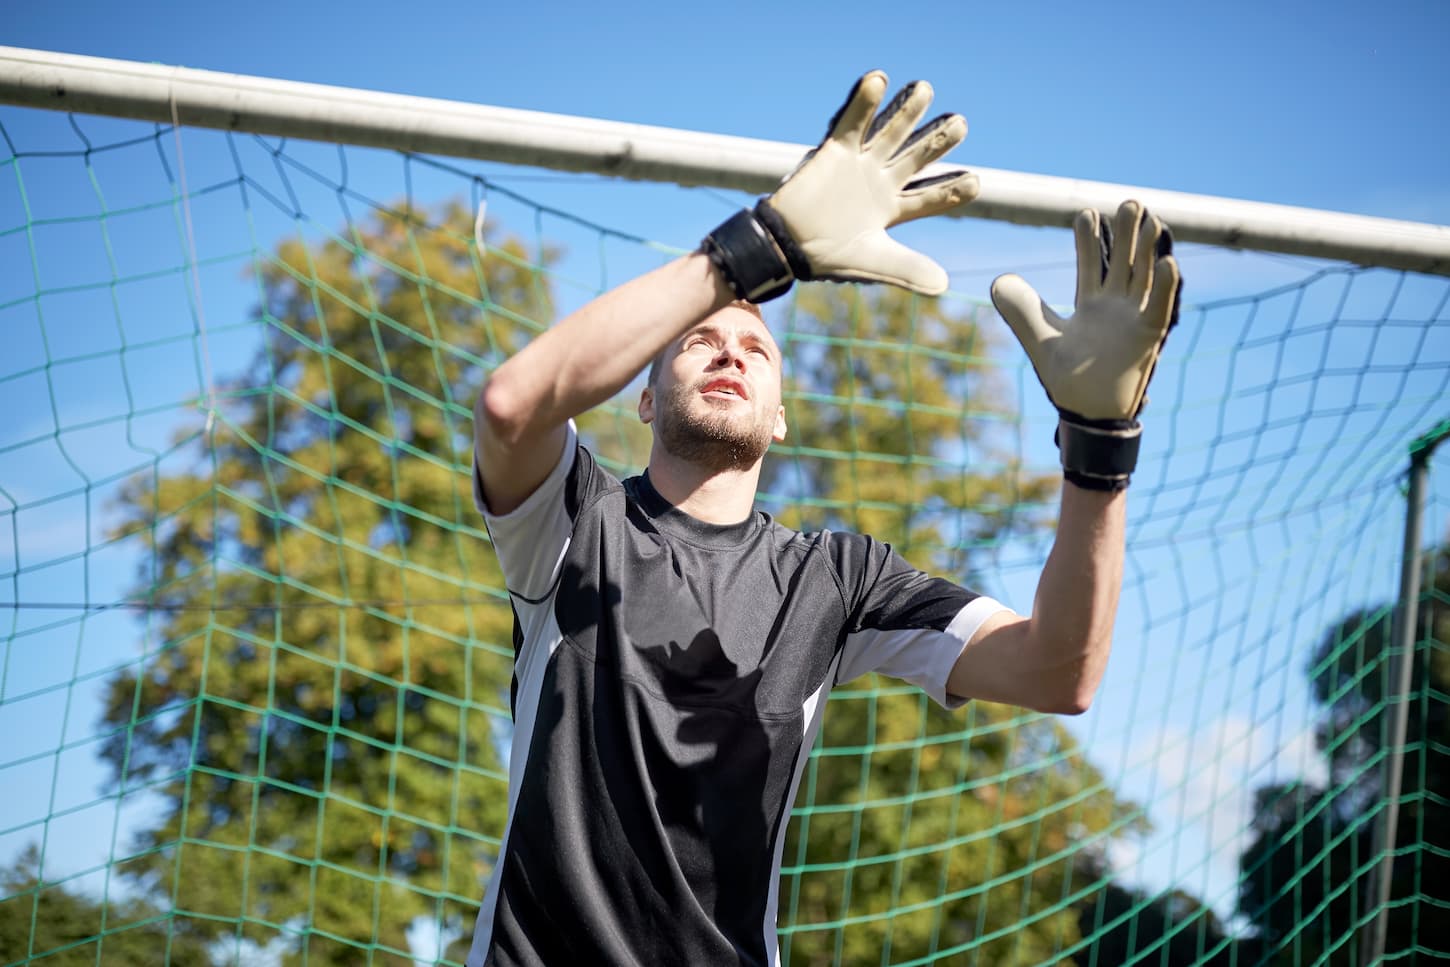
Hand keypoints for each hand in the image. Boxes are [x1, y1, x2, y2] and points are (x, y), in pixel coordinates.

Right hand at [703, 71, 978, 301]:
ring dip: (908, 112)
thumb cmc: (828, 256)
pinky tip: (878, 79)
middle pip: (916, 157)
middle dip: (938, 141)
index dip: (952, 190)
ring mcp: (860, 164)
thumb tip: (944, 285)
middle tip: (960, 125)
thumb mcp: (873, 262)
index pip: (930, 195)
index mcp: (893, 208)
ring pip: (890, 132)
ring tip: (925, 89)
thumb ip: (907, 269)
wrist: (788, 245)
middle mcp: (880, 182)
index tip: (976, 183)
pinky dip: (863, 101)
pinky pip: (853, 121)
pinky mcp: (835, 150)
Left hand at [990, 200, 1181, 489]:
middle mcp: (1115, 306)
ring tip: (1152, 217)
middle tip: (1128, 203)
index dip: (1089, 238)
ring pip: (1144, 276)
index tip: (1086, 213)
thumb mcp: (1038, 338)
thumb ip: (1019, 309)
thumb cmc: (1066, 377)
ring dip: (1149, 249)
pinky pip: (1158, 307)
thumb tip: (999, 280)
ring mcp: (1133, 319)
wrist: (1085, 410)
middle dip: (1125, 233)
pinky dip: (1164, 286)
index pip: (1091, 262)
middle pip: (1122, 261)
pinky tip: (1168, 261)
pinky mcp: (1148, 337)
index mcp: (1090, 303)